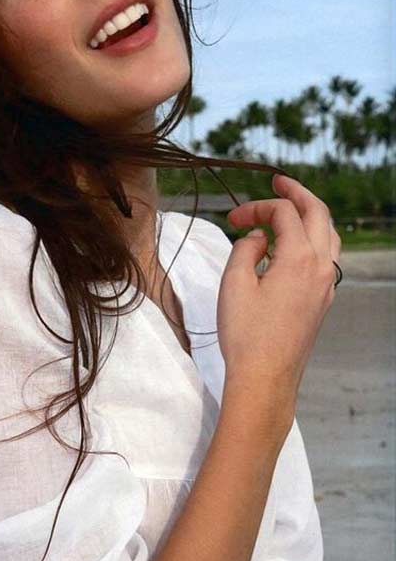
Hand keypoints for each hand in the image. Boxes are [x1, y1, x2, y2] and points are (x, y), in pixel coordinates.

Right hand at [217, 174, 340, 425]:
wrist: (266, 377)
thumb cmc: (246, 333)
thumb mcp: (234, 283)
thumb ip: (245, 249)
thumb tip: (257, 238)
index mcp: (299, 258)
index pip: (283, 213)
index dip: (256, 207)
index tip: (232, 218)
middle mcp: (321, 266)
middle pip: (318, 213)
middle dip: (297, 194)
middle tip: (278, 182)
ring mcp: (326, 284)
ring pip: (329, 234)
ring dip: (310, 216)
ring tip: (289, 210)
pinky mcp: (323, 299)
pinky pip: (327, 256)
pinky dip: (313, 239)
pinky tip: (292, 246)